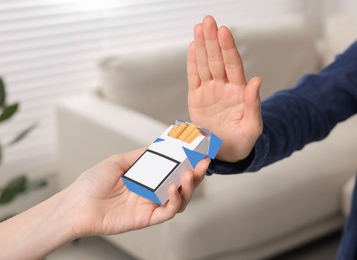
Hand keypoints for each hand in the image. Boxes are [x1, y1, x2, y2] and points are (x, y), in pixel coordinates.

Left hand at [69, 148, 209, 235]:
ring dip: (189, 187)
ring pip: (180, 199)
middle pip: (181, 184)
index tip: (197, 151)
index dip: (186, 162)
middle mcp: (151, 191)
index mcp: (145, 177)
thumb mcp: (117, 161)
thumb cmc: (92, 183)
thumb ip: (139, 155)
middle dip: (195, 174)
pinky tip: (173, 188)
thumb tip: (156, 145)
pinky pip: (168, 211)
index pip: (172, 170)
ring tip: (189, 174)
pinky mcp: (147, 218)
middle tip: (202, 163)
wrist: (78, 204)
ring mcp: (150, 204)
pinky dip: (175, 200)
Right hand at [187, 16, 262, 161]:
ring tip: (199, 28)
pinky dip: (192, 62)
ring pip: (205, 64)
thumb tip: (256, 81)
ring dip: (202, 46)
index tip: (223, 32)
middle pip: (217, 59)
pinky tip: (193, 47)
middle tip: (208, 21)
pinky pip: (193, 77)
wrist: (225, 152)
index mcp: (238, 91)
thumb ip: (254, 104)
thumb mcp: (252, 126)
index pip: (232, 65)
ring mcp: (209, 91)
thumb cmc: (242, 141)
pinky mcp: (196, 97)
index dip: (227, 48)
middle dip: (212, 40)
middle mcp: (223, 86)